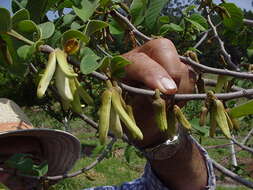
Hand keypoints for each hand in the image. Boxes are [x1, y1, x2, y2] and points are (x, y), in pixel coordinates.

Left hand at [122, 38, 207, 189]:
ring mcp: (159, 61)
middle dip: (173, 71)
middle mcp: (139, 58)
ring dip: (183, 84)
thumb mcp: (134, 118)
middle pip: (161, 46)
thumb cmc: (137, 124)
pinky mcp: (174, 67)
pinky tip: (178, 98)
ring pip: (180, 60)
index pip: (135, 61)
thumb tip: (157, 91)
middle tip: (174, 94)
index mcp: (120, 70)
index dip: (152, 72)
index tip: (167, 91)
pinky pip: (190, 70)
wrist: (151, 129)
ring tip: (173, 102)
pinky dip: (189, 85)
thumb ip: (144, 102)